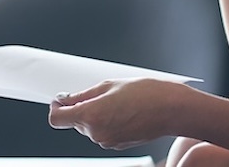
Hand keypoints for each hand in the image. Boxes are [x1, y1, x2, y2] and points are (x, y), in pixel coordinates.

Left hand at [47, 78, 182, 150]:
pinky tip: (121, 111)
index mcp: (92, 116)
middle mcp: (96, 133)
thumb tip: (66, 99)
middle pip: (73, 121)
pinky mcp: (116, 144)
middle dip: (80, 107)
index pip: (56, 119)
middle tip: (97, 93)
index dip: (56, 107)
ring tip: (115, 101)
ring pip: (88, 126)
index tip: (61, 99)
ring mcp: (106, 141)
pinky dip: (106, 122)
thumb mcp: (110, 85)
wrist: (172, 110)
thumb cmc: (147, 94)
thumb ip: (83, 94)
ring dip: (94, 114)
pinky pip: (102, 132)